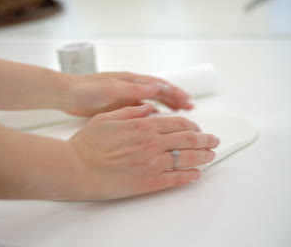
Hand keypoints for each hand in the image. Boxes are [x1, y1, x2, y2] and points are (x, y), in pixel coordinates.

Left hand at [62, 72, 192, 116]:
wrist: (66, 94)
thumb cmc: (87, 89)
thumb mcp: (111, 88)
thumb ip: (133, 89)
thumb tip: (156, 87)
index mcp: (131, 80)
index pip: (158, 85)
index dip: (174, 93)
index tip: (188, 102)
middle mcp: (130, 87)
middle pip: (158, 92)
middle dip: (174, 99)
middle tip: (190, 109)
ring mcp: (124, 97)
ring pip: (150, 101)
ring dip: (165, 107)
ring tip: (178, 114)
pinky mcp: (117, 107)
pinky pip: (139, 110)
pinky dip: (150, 114)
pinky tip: (155, 121)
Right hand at [67, 104, 218, 199]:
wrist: (76, 168)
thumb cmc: (87, 143)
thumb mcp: (107, 118)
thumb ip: (130, 111)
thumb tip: (148, 108)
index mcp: (143, 125)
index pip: (177, 123)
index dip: (192, 126)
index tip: (198, 128)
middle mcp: (152, 143)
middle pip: (188, 139)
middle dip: (205, 140)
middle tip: (213, 141)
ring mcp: (152, 163)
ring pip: (187, 158)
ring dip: (203, 156)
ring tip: (210, 156)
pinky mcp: (149, 182)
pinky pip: (176, 179)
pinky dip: (189, 176)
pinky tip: (196, 174)